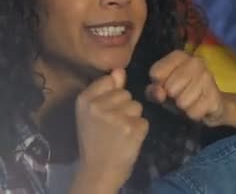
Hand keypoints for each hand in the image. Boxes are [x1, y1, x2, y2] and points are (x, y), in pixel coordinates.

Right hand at [73, 69, 148, 190]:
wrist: (98, 171)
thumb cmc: (95, 140)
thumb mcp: (92, 113)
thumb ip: (107, 89)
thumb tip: (119, 69)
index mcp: (85, 99)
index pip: (110, 80)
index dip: (112, 96)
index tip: (104, 112)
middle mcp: (98, 105)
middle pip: (127, 93)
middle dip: (124, 108)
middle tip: (112, 126)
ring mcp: (116, 117)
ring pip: (137, 106)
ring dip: (133, 119)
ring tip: (120, 133)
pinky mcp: (133, 128)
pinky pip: (145, 120)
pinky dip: (140, 130)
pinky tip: (128, 140)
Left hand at [146, 50, 224, 126]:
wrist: (209, 104)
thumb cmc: (181, 93)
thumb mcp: (161, 90)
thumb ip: (153, 91)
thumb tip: (159, 94)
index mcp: (179, 56)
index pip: (156, 73)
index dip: (157, 86)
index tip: (165, 86)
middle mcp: (196, 62)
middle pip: (170, 88)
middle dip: (172, 98)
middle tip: (179, 95)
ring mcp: (208, 77)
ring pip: (182, 102)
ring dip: (183, 108)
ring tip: (189, 101)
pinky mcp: (215, 95)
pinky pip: (193, 112)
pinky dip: (192, 115)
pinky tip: (198, 107)